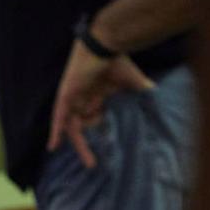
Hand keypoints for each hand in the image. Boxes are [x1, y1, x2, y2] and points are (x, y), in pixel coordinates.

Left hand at [47, 39, 153, 167]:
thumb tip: (156, 96)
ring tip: (90, 162)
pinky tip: (53, 147)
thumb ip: (141, 92)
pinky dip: (56, 131)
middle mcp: (83, 99)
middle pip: (82, 127)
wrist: (105, 45)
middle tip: (96, 164)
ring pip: (72, 126)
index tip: (109, 149)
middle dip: (87, 146)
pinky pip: (58, 117)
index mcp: (96, 96)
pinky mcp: (65, 96)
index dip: (101, 133)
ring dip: (80, 144)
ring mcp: (73, 98)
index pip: (96, 120)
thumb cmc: (118, 61)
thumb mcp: (132, 83)